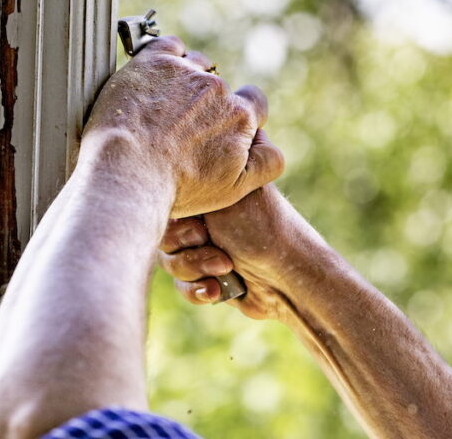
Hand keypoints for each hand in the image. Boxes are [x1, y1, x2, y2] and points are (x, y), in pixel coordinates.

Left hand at [83, 36, 283, 216]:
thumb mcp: (235, 189)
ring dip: (186, 78)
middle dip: (207, 101)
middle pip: (221, 86)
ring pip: (196, 65)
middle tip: (181, 125)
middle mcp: (219, 90)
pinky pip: (170, 45)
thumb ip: (266, 163)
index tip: (220, 126)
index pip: (256, 102)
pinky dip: (167, 56)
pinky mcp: (155, 61)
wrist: (127, 172)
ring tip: (163, 104)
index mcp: (241, 117)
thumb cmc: (177, 187)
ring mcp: (187, 73)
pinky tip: (155, 77)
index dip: (241, 113)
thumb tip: (270, 143)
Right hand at [158, 184, 317, 319]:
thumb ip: (192, 184)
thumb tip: (170, 160)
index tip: (201, 227)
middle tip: (210, 242)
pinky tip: (218, 291)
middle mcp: (207, 218)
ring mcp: (207, 248)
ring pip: (170, 262)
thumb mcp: (224, 195)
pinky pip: (183, 286)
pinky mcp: (210, 278)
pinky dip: (199, 289)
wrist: (287, 277)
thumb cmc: (260, 229)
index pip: (167, 203)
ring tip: (225, 268)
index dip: (177, 220)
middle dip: (186, 246)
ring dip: (195, 268)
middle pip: (163, 234)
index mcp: (212, 192)